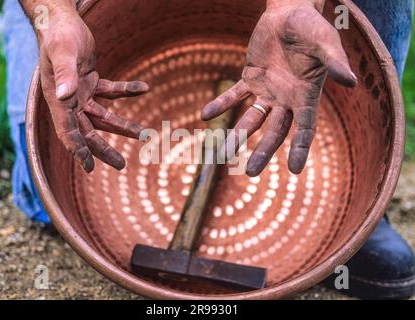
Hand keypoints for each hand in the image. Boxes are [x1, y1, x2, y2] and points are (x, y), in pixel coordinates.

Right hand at [38, 10, 148, 172]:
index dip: (78, 150)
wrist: (61, 21)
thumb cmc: (58, 36)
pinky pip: (111, 91)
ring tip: (143, 135)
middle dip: (104, 149)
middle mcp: (69, 102)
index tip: (89, 167)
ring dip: (122, 126)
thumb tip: (65, 97)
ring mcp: (80, 93)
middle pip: (88, 132)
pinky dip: (127, 90)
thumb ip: (64, 75)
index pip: (68, 131)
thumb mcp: (62, 53)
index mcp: (58, 100)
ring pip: (103, 116)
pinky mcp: (91, 82)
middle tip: (122, 165)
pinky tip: (143, 87)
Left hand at [202, 0, 356, 175]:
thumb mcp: (325, 41)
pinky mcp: (251, 78)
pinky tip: (205, 114)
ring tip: (220, 156)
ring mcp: (267, 91)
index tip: (294, 169)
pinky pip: (234, 94)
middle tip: (250, 172)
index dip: (300, 148)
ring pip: (251, 119)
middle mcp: (286, 99)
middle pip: (274, 132)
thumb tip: (351, 82)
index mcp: (307, 95)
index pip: (305, 128)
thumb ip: (334, 61)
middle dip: (263, 152)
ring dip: (236, 136)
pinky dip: (221, 104)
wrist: (290, 13)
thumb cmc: (312, 26)